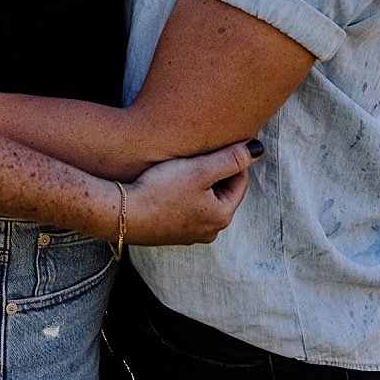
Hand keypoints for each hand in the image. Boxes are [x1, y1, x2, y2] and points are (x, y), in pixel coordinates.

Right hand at [121, 139, 262, 246]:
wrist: (121, 214)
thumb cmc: (161, 189)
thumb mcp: (200, 169)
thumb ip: (232, 158)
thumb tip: (258, 149)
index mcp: (221, 217)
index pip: (239, 181)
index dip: (230, 159)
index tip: (216, 144)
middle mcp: (208, 231)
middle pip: (221, 192)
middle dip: (213, 173)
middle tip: (196, 155)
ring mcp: (188, 235)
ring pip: (202, 200)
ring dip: (196, 183)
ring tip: (181, 167)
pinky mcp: (169, 233)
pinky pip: (184, 209)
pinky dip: (181, 195)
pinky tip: (166, 183)